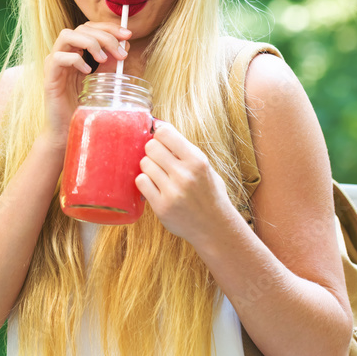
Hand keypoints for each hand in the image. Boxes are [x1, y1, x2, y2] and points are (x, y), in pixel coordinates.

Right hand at [40, 22, 131, 148]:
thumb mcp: (102, 81)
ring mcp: (54, 64)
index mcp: (76, 51)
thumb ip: (111, 62)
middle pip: (81, 28)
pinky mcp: (49, 77)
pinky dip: (75, 60)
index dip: (109, 27)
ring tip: (103, 59)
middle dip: (105, 36)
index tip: (128, 35)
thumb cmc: (82, 106)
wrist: (66, 131)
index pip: (90, 27)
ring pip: (66, 36)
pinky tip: (87, 72)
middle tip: (122, 52)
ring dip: (90, 43)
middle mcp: (63, 53)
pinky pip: (58, 58)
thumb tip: (125, 44)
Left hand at [135, 120, 236, 243]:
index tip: (161, 140)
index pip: (165, 132)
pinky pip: (141, 182)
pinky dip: (145, 182)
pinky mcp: (161, 206)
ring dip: (149, 168)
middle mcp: (185, 174)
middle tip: (159, 160)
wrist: (215, 227)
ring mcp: (172, 191)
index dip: (159, 134)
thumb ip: (184, 150)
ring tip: (160, 175)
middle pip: (151, 147)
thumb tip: (157, 127)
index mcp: (197, 160)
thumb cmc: (209, 193)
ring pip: (144, 164)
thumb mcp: (204, 167)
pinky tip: (154, 186)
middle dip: (152, 151)